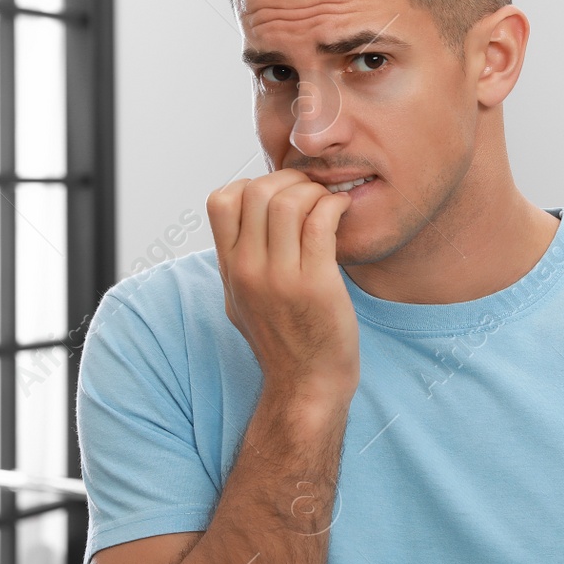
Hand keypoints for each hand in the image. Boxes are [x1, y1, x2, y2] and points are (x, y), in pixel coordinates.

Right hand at [206, 169, 358, 404]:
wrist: (307, 383)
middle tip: (311, 190)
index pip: (221, 200)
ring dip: (313, 191)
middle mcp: (247, 271)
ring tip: (328, 202)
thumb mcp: (242, 300)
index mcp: (230, 269)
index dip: (252, 184)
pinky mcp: (315, 284)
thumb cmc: (282, 340)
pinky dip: (334, 206)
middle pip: (256, 191)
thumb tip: (242, 219)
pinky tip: (343, 211)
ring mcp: (280, 278)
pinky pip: (320, 222)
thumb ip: (237, 260)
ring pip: (288, 201)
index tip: (279, 194)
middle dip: (289, 179)